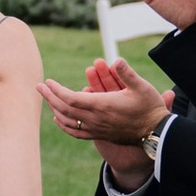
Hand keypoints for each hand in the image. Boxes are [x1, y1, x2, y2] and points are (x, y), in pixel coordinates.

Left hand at [38, 57, 170, 146]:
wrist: (156, 133)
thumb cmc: (150, 108)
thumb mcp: (142, 87)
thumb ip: (127, 73)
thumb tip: (116, 60)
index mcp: (102, 105)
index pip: (70, 98)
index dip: (57, 90)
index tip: (47, 82)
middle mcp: (96, 119)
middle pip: (64, 109)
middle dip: (50, 97)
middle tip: (39, 86)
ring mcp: (97, 129)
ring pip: (68, 121)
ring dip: (55, 109)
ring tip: (47, 98)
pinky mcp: (100, 135)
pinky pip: (76, 132)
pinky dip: (64, 125)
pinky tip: (58, 119)